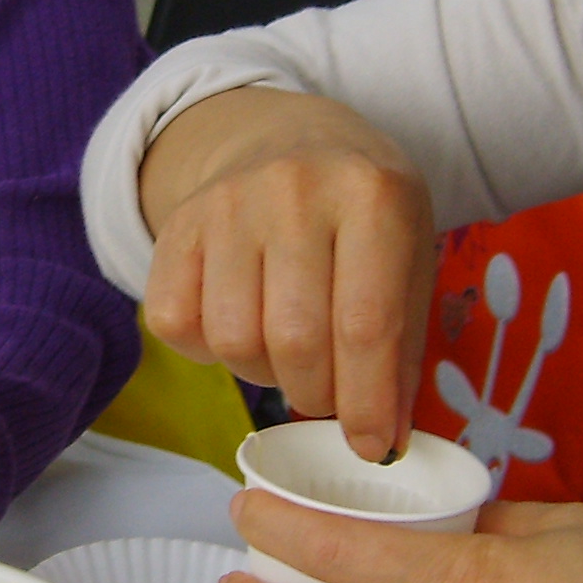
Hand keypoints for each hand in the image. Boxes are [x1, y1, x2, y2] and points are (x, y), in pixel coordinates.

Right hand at [136, 89, 436, 461]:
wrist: (288, 137)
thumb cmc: (361, 216)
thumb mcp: (408, 260)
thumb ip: (399, 352)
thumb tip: (381, 444)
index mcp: (371, 195)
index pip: (365, 325)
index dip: (366, 403)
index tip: (369, 446)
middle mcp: (294, 189)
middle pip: (294, 339)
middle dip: (316, 393)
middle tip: (328, 393)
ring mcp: (226, 202)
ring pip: (231, 338)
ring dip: (262, 373)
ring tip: (285, 352)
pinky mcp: (177, 224)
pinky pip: (174, 323)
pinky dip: (205, 350)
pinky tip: (239, 323)